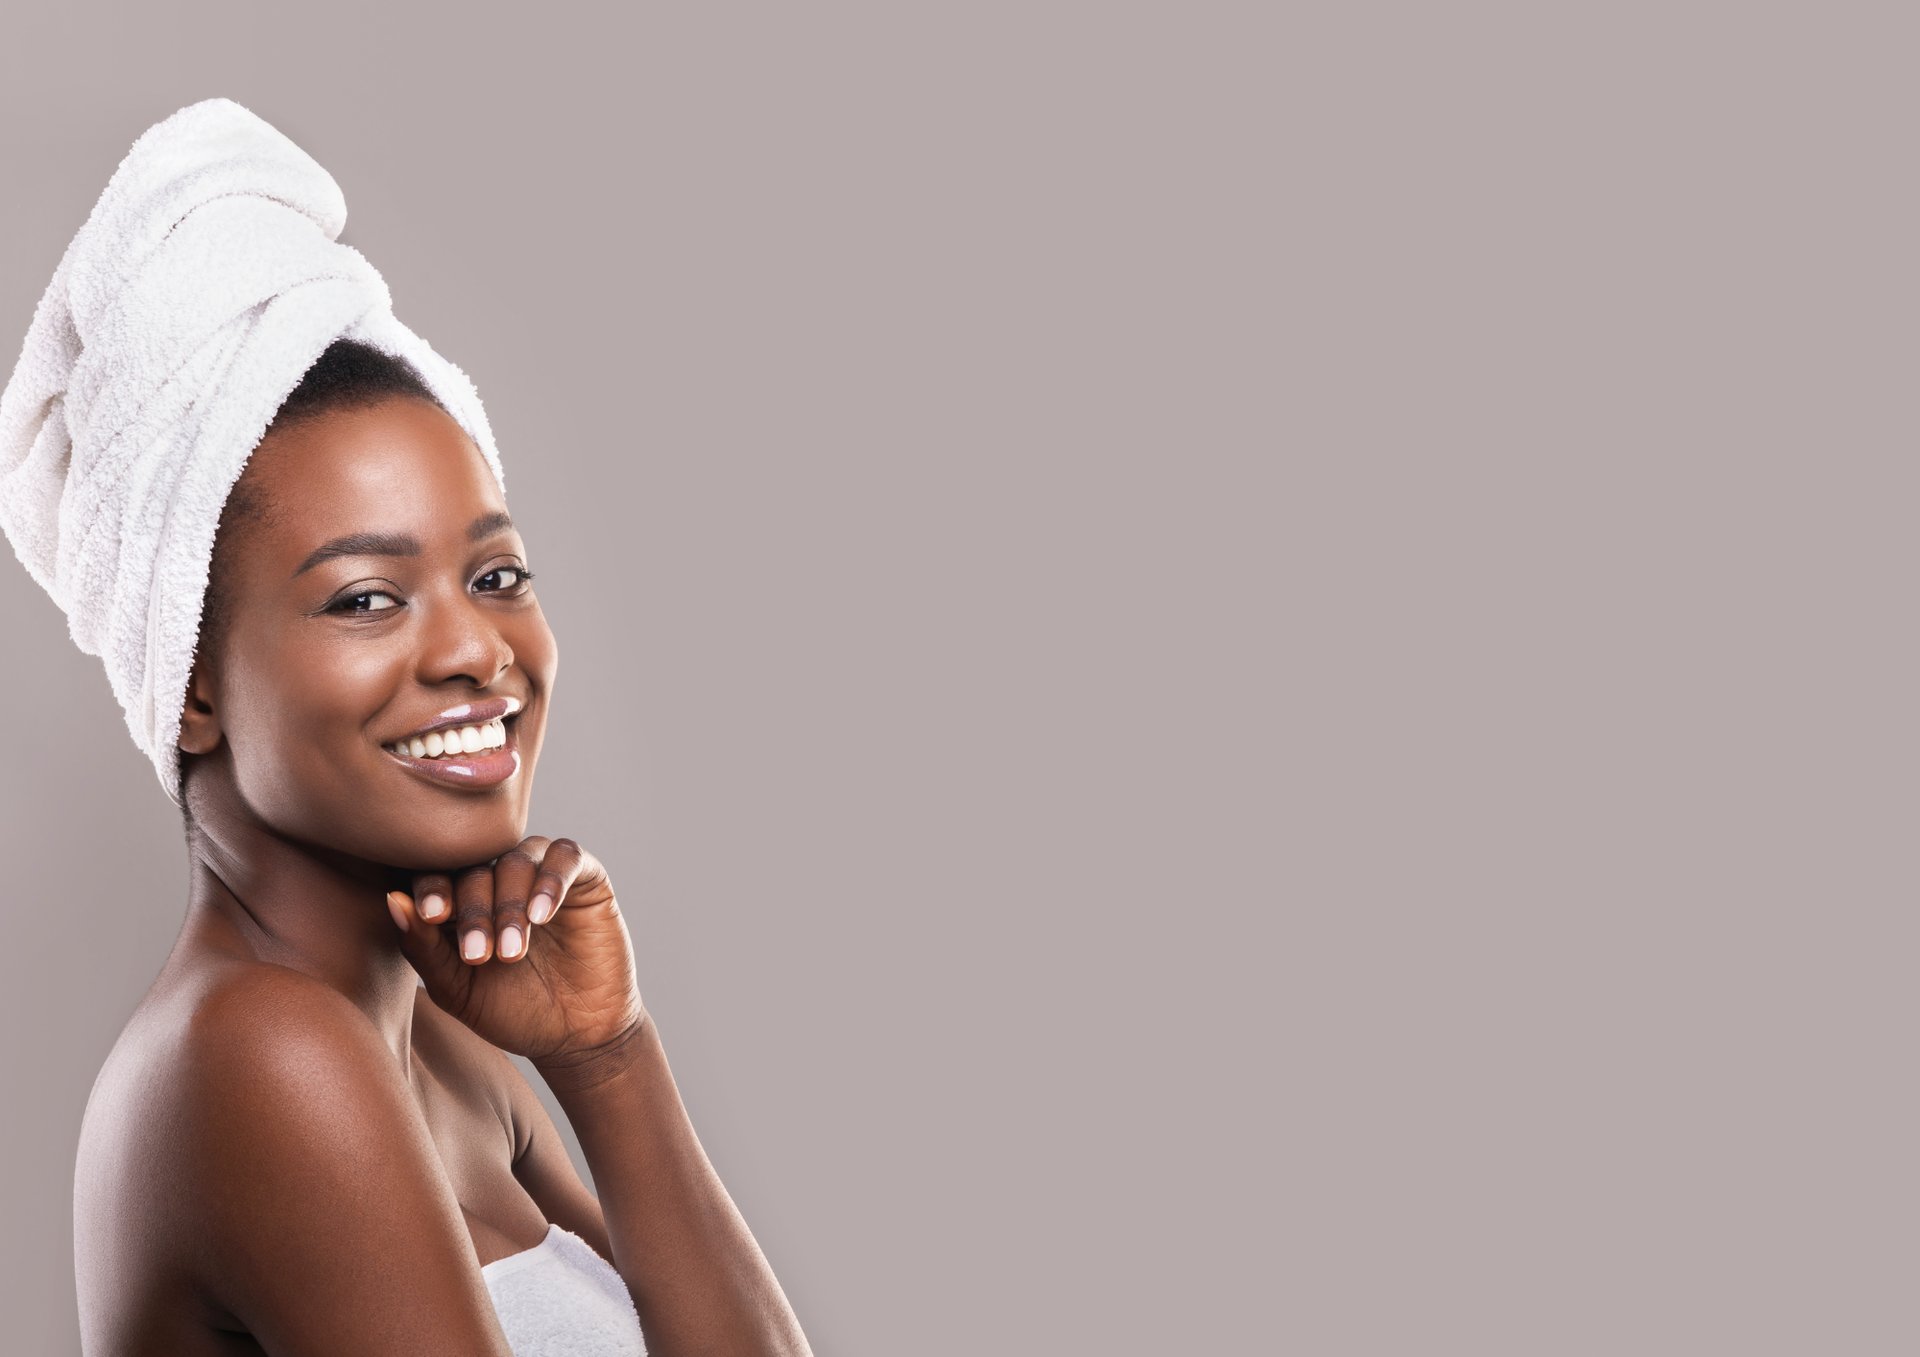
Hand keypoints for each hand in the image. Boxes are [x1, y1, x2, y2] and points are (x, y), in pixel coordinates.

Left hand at [384, 836, 646, 1064]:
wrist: (576, 1036)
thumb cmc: (512, 1013)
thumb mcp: (457, 989)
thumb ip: (423, 948)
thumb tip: (393, 901)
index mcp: (462, 902)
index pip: (438, 874)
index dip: (432, 888)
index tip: (431, 915)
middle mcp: (500, 880)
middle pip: (476, 867)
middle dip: (473, 911)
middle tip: (479, 956)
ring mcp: (542, 876)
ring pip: (517, 860)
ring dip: (510, 904)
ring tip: (512, 952)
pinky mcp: (586, 878)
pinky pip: (565, 856)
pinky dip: (550, 881)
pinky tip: (541, 916)